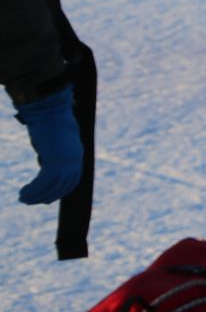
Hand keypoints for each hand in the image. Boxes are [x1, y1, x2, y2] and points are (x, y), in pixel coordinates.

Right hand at [17, 84, 81, 204]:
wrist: (50, 110)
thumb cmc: (51, 121)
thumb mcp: (56, 139)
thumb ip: (55, 152)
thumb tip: (48, 161)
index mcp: (77, 155)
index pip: (72, 180)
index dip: (60, 191)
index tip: (47, 199)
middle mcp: (74, 161)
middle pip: (62, 187)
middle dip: (46, 196)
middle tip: (30, 201)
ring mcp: (66, 162)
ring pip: (51, 187)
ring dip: (36, 195)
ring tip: (22, 199)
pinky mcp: (55, 161)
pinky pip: (43, 182)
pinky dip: (33, 190)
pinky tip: (23, 193)